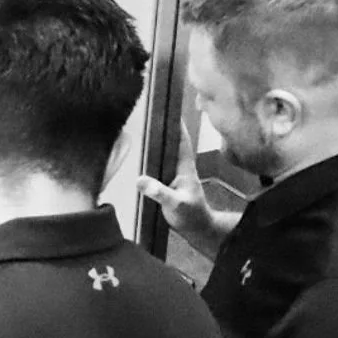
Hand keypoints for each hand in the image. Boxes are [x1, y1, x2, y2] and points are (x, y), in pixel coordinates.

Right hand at [135, 119, 216, 242]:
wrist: (198, 229)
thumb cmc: (191, 216)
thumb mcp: (175, 205)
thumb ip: (160, 192)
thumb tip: (140, 180)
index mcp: (185, 167)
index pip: (182, 141)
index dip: (177, 125)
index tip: (169, 108)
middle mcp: (180, 167)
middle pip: (172, 142)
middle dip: (163, 128)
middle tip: (148, 113)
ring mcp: (175, 174)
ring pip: (165, 153)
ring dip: (156, 142)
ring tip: (140, 128)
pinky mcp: (168, 182)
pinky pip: (159, 165)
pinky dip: (151, 157)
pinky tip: (139, 154)